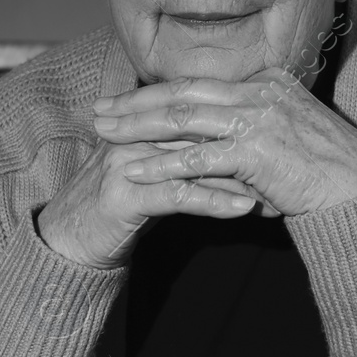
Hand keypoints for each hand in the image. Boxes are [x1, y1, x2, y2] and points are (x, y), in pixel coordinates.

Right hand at [34, 136, 264, 270]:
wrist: (67, 242)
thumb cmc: (116, 208)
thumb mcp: (154, 174)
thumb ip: (186, 158)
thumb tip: (232, 151)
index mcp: (143, 124)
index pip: (199, 114)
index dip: (240, 124)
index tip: (281, 137)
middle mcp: (135, 135)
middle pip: (201, 131)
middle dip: (248, 145)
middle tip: (289, 160)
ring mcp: (127, 162)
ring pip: (194, 159)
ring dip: (240, 174)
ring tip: (278, 186)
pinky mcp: (124, 195)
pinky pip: (178, 195)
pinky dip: (215, 201)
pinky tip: (245, 210)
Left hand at [90, 68, 356, 217]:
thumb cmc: (328, 171)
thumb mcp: (288, 136)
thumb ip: (252, 132)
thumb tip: (219, 150)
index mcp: (268, 82)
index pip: (201, 83)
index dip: (159, 91)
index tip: (126, 98)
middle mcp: (260, 92)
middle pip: (183, 93)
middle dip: (136, 102)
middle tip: (101, 110)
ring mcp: (258, 118)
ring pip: (183, 118)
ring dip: (138, 127)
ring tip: (105, 134)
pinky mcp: (255, 150)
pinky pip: (197, 158)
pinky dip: (163, 165)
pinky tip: (135, 171)